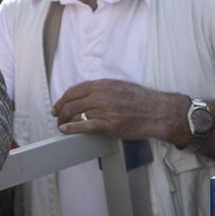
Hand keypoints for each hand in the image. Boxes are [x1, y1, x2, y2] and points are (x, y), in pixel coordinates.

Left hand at [53, 79, 183, 141]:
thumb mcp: (119, 87)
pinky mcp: (110, 125)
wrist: (157, 111)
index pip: (74, 90)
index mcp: (102, 85)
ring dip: (65, 122)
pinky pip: (86, 125)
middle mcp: (102, 95)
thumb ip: (101, 89)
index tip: (57, 106)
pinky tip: (65, 130)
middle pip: (71, 103)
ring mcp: (105, 110)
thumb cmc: (141, 100)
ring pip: (77, 114)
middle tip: (57, 118)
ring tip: (62, 127)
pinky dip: (72, 128)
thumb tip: (85, 94)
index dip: (61, 99)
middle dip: (60, 112)